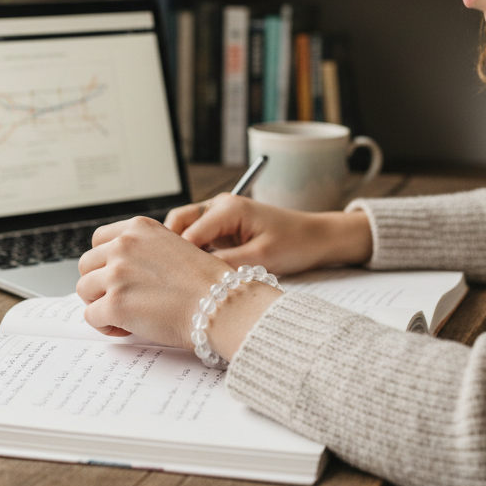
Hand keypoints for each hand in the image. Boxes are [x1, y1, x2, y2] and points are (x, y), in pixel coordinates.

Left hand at [77, 216, 231, 347]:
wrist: (220, 304)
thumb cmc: (207, 283)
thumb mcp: (174, 246)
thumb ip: (144, 250)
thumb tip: (121, 268)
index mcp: (139, 228)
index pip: (99, 239)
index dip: (104, 261)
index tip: (115, 276)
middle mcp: (125, 245)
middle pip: (87, 265)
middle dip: (99, 284)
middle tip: (120, 299)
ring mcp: (117, 274)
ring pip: (84, 289)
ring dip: (99, 304)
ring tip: (123, 316)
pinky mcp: (115, 303)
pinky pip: (91, 316)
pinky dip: (104, 326)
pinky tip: (125, 328)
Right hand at [164, 194, 372, 275]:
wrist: (317, 238)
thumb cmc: (295, 243)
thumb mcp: (260, 259)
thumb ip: (225, 266)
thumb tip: (195, 279)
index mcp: (227, 208)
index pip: (187, 232)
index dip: (175, 256)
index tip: (169, 280)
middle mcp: (219, 206)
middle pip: (178, 223)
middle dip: (170, 249)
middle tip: (168, 278)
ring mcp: (220, 215)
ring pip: (185, 230)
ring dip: (181, 252)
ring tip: (180, 277)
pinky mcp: (224, 228)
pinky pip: (199, 238)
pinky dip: (193, 254)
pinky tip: (195, 274)